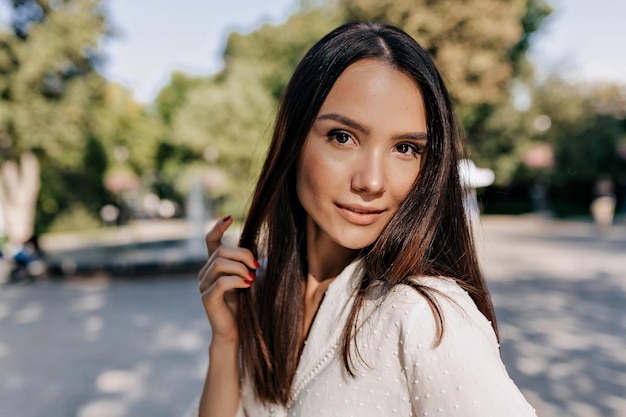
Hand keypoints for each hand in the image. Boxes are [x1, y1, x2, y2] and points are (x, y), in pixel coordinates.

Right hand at [198, 215, 258, 344]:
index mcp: (214, 265)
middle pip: (221, 251)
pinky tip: (246, 285)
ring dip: (240, 268)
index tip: (230, 218)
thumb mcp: (249, 279)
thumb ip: (249, 265)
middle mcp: (205, 273)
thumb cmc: (245, 305)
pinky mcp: (207, 298)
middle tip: (256, 266)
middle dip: (242, 254)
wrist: (236, 331)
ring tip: (251, 278)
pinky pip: (221, 281)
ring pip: (220, 263)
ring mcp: (204, 285)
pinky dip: (237, 280)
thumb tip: (261, 254)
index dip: (218, 228)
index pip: (211, 241)